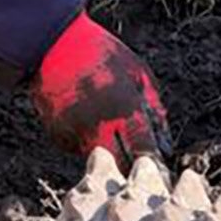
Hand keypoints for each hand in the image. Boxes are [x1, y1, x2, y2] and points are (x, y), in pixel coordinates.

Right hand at [31, 11, 171, 168]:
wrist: (54, 46)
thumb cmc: (103, 56)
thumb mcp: (139, 74)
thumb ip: (154, 111)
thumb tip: (165, 146)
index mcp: (125, 110)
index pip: (145, 153)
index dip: (155, 166)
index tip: (161, 174)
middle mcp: (100, 127)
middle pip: (122, 167)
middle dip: (132, 168)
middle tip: (138, 163)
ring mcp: (77, 134)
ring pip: (101, 160)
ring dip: (110, 154)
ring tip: (107, 127)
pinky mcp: (59, 137)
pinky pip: (80, 150)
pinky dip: (88, 143)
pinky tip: (87, 120)